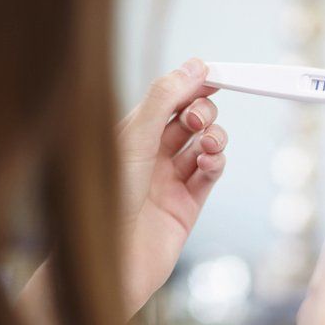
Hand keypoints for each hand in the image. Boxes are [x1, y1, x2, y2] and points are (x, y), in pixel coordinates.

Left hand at [116, 58, 227, 313]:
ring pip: (204, 145)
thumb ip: (165, 97)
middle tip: (196, 120)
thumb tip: (195, 65)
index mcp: (129, 135)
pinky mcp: (186, 206)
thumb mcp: (135, 136)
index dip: (191, 85)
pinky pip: (210, 173)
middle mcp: (148, 156)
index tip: (214, 75)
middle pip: (189, 119)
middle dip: (202, 111)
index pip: (167, 99)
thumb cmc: (108, 198)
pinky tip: (209, 161)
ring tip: (206, 143)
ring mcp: (168, 181)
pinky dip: (216, 161)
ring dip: (213, 136)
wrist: (111, 259)